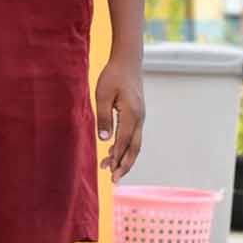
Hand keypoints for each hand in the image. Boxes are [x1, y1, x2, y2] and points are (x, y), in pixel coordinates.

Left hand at [95, 54, 144, 181]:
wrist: (128, 62)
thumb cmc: (113, 76)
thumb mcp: (102, 95)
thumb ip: (104, 117)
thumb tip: (104, 140)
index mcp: (131, 115)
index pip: (124, 142)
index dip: (116, 157)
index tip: (107, 170)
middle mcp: (140, 119)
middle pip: (134, 149)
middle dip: (124, 165)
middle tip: (114, 180)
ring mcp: (140, 118)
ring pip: (136, 144)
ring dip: (125, 158)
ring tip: (112, 170)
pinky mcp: (138, 115)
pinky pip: (134, 136)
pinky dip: (127, 148)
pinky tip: (117, 152)